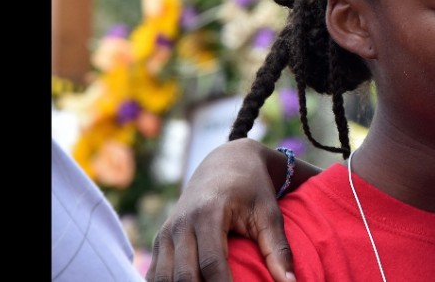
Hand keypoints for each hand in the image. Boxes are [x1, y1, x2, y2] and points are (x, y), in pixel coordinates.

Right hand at [146, 138, 294, 281]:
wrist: (225, 164)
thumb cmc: (252, 189)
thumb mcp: (269, 213)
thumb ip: (278, 248)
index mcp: (208, 214)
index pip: (212, 263)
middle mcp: (181, 224)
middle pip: (184, 277)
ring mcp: (166, 232)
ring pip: (164, 279)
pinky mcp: (160, 240)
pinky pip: (155, 275)